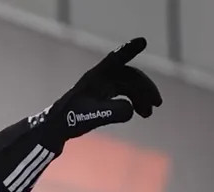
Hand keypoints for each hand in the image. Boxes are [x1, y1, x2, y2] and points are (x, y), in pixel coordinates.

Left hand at [44, 37, 162, 145]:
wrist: (56, 128)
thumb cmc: (69, 120)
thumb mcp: (92, 116)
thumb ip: (112, 112)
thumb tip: (131, 109)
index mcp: (95, 77)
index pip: (114, 60)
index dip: (128, 50)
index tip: (142, 41)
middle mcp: (100, 78)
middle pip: (130, 76)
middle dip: (145, 87)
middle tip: (157, 103)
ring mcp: (103, 86)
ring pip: (130, 85)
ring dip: (142, 97)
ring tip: (149, 113)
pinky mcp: (104, 96)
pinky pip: (126, 93)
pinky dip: (135, 101)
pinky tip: (141, 113)